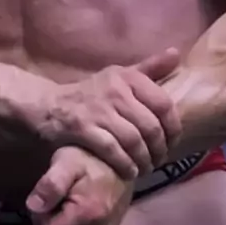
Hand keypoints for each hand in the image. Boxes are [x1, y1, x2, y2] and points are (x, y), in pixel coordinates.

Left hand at [26, 146, 132, 224]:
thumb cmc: (90, 154)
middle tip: (52, 196)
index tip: (44, 195)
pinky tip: (73, 205)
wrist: (120, 154)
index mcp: (87, 215)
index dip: (39, 216)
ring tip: (63, 198)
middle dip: (48, 222)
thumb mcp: (66, 160)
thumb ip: (51, 184)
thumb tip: (33, 206)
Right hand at [42, 48, 181, 178]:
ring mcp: (98, 109)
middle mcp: (115, 90)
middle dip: (159, 150)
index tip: (171, 143)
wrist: (49, 105)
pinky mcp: (82, 128)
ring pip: (134, 141)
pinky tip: (129, 171)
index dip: (173, 129)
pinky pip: (113, 150)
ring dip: (144, 161)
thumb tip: (176, 53)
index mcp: (127, 77)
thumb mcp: (120, 76)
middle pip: (150, 127)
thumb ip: (149, 68)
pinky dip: (125, 165)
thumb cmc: (91, 93)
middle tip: (158, 161)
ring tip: (145, 168)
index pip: (163, 104)